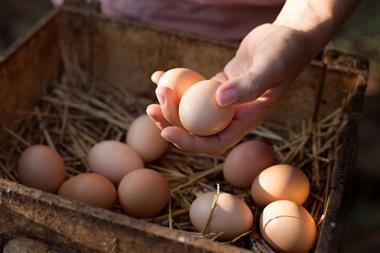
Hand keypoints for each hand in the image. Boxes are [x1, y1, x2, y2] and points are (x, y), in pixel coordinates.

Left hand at [147, 23, 313, 153]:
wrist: (288, 37)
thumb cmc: (286, 52)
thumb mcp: (271, 67)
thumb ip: (250, 85)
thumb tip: (218, 101)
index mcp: (246, 120)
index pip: (214, 143)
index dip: (189, 142)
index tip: (166, 131)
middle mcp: (233, 115)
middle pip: (197, 129)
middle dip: (172, 121)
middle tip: (153, 107)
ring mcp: (224, 101)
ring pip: (192, 110)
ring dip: (170, 105)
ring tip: (157, 88)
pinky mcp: (218, 85)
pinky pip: (193, 90)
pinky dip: (176, 84)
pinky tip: (159, 75)